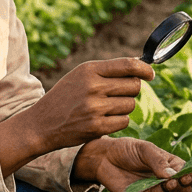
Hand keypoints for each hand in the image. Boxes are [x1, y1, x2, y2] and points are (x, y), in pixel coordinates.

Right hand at [30, 58, 152, 149]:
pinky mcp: (96, 126)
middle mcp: (93, 86)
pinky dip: (118, 121)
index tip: (151, 74)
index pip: (128, 65)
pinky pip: (124, 121)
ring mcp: (94, 107)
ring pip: (130, 104)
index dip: (145, 69)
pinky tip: (104, 119)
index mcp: (89, 69)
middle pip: (134, 86)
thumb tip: (140, 66)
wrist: (41, 124)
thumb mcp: (80, 76)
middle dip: (131, 91)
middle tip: (117, 95)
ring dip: (123, 107)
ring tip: (105, 108)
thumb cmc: (65, 97)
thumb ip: (107, 70)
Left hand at [73, 137, 191, 191]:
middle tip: (169, 182)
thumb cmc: (126, 149)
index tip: (188, 176)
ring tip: (157, 188)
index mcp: (173, 166)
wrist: (104, 158)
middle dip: (181, 189)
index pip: (191, 174)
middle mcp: (167, 181)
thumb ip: (159, 161)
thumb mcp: (144, 149)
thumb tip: (173, 176)